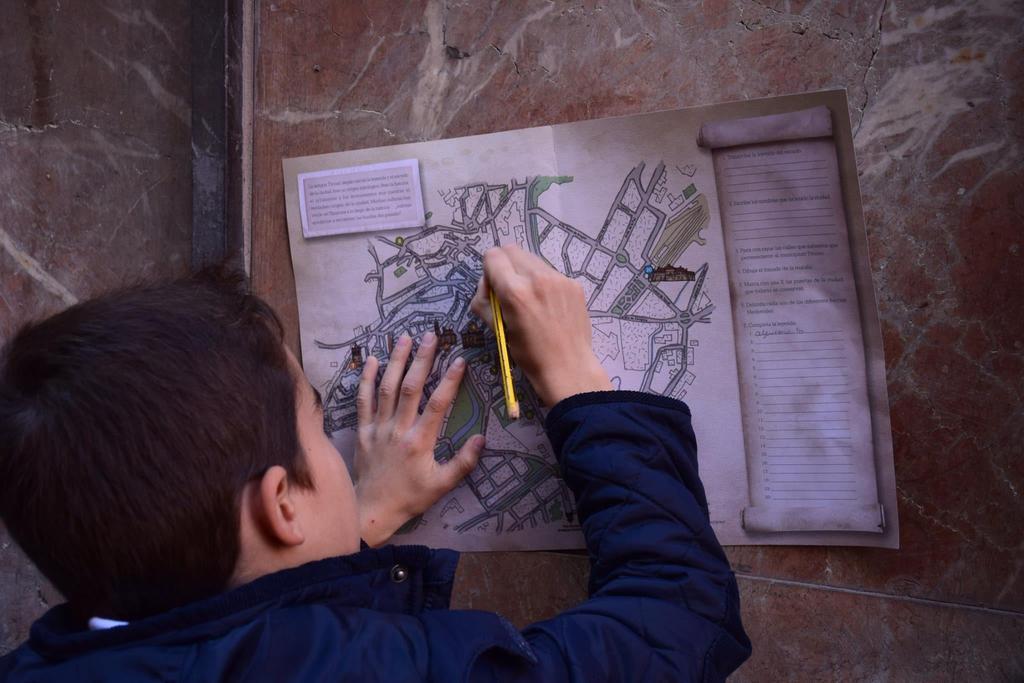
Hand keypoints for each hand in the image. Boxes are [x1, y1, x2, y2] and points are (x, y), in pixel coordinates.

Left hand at [354, 332, 484, 546]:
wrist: (372, 510)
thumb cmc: (411, 498)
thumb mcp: (442, 485)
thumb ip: (464, 462)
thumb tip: (482, 439)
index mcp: (420, 442)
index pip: (437, 404)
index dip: (449, 380)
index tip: (460, 360)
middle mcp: (398, 430)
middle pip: (411, 388)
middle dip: (422, 359)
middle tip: (430, 335)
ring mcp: (377, 428)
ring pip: (387, 388)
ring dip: (397, 361)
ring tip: (404, 338)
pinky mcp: (363, 431)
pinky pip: (363, 401)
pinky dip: (366, 379)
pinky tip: (372, 360)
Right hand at [470, 245, 610, 405]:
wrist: (569, 367)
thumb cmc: (529, 355)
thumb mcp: (498, 329)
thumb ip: (484, 301)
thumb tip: (486, 282)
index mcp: (514, 291)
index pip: (492, 256)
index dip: (489, 270)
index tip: (494, 288)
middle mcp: (537, 277)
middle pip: (512, 250)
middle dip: (506, 266)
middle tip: (510, 291)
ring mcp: (559, 279)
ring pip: (532, 259)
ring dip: (526, 272)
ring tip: (532, 299)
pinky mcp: (574, 284)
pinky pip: (550, 272)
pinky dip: (544, 282)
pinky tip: (549, 305)